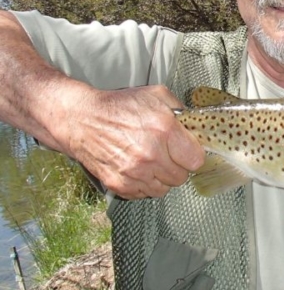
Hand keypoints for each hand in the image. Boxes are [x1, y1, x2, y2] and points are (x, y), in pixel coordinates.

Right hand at [57, 85, 204, 199]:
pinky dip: (144, 185)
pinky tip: (138, 169)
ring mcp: (135, 173)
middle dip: (177, 166)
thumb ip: (180, 109)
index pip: (196, 160)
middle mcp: (151, 155)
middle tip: (167, 155)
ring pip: (164, 189)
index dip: (192, 155)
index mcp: (164, 130)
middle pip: (181, 177)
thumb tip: (195, 124)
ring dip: (161, 178)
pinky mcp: (120, 185)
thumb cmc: (119, 105)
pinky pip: (144, 194)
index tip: (186, 150)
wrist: (81, 120)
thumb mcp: (156, 94)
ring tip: (152, 161)